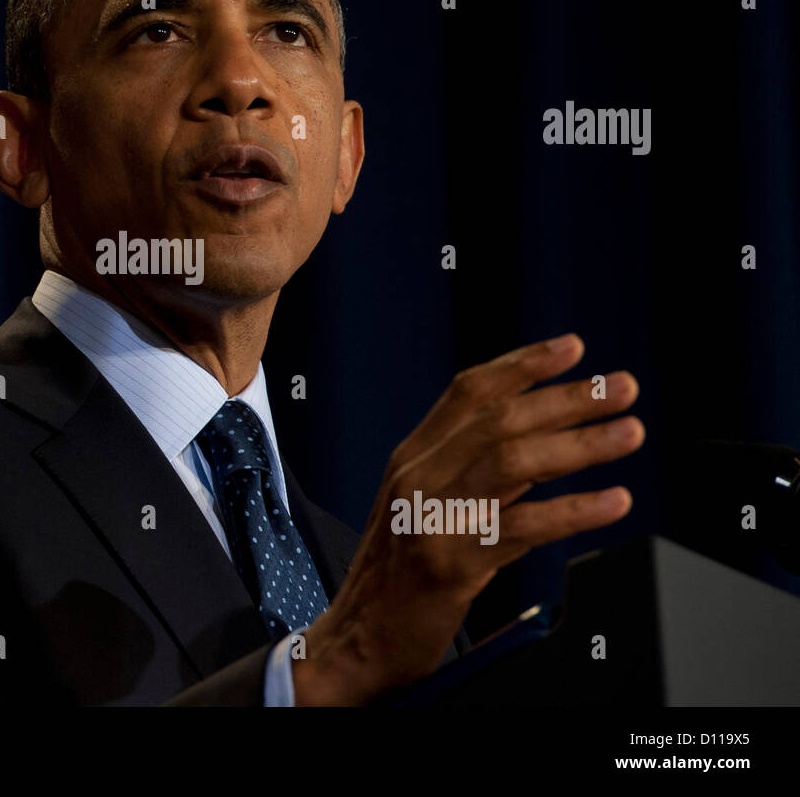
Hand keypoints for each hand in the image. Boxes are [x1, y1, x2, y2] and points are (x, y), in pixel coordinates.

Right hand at [292, 333, 642, 704]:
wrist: (358, 638)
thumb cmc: (398, 575)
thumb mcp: (420, 504)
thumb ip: (467, 468)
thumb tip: (536, 433)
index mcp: (412, 458)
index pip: (468, 393)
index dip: (523, 365)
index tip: (574, 350)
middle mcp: (417, 478)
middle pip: (499, 421)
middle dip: (567, 399)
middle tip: (622, 387)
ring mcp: (430, 519)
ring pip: (512, 463)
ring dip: (579, 444)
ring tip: (628, 432)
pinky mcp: (449, 565)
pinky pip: (520, 527)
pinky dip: (572, 511)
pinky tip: (612, 502)